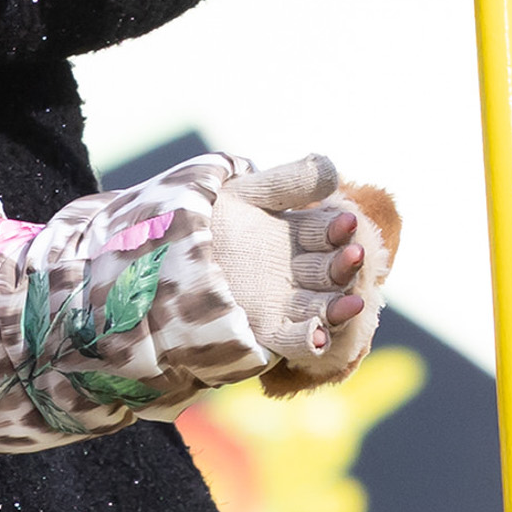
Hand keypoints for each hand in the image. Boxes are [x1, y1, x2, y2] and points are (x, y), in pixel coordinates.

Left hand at [211, 154, 399, 392]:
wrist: (155, 249)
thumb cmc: (201, 215)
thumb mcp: (242, 194)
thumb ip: (287, 183)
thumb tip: (330, 169)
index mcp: (297, 234)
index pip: (326, 232)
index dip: (337, 228)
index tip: (346, 221)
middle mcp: (296, 270)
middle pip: (330, 271)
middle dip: (344, 265)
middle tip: (355, 256)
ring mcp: (283, 302)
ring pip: (321, 307)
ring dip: (339, 309)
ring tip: (354, 303)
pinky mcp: (265, 330)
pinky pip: (293, 340)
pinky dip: (309, 341)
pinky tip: (320, 338)